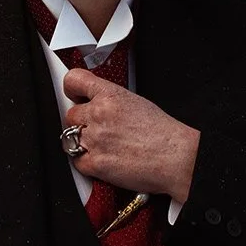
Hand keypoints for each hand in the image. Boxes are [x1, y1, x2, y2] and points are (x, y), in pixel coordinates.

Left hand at [62, 69, 199, 203]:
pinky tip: (103, 160)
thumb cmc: (163, 133)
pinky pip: (77, 162)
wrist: (175, 157)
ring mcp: (95, 139)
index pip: (74, 81)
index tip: (74, 96)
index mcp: (110, 95)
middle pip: (70, 114)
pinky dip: (87, 163)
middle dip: (81, 122)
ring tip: (102, 146)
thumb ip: (111, 100)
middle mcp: (99, 114)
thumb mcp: (136, 102)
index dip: (72, 90)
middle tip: (97, 129)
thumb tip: (97, 103)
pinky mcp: (96, 163)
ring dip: (82, 143)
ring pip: (70, 138)